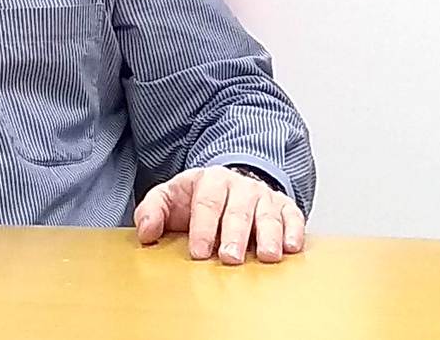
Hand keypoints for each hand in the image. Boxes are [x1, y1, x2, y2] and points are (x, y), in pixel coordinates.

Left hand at [134, 165, 305, 264]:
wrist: (229, 184)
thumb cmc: (197, 198)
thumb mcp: (169, 198)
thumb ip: (152, 211)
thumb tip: (145, 233)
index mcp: (210, 180)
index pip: (206, 203)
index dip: (202, 228)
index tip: (198, 252)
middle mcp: (240, 186)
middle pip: (237, 211)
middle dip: (234, 235)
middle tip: (230, 258)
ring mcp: (264, 196)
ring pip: (267, 215)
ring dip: (267, 236)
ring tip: (266, 256)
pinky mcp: (285, 207)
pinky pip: (293, 217)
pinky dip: (294, 231)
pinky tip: (291, 247)